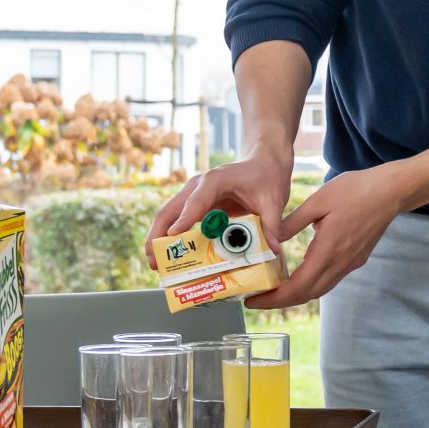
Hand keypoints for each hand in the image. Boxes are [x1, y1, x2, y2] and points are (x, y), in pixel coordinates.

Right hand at [146, 147, 296, 270]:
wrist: (263, 162)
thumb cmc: (266, 176)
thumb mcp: (274, 200)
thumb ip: (271, 224)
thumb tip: (270, 249)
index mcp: (215, 180)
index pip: (196, 200)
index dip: (185, 218)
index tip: (175, 236)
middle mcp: (198, 186)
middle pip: (170, 210)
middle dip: (158, 236)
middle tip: (154, 261)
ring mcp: (193, 195)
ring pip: (167, 216)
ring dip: (157, 239)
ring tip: (155, 264)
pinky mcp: (195, 204)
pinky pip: (177, 221)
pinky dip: (170, 238)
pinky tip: (170, 258)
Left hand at [262, 164, 410, 307]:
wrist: (390, 192)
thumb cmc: (356, 191)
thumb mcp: (319, 200)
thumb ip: (293, 221)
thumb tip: (272, 238)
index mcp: (328, 250)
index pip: (298, 287)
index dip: (274, 298)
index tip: (255, 300)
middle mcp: (340, 263)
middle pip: (307, 295)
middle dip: (279, 301)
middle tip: (257, 299)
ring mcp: (350, 263)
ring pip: (319, 290)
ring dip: (295, 295)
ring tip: (274, 290)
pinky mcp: (355, 259)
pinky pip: (329, 280)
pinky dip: (310, 284)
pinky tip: (299, 275)